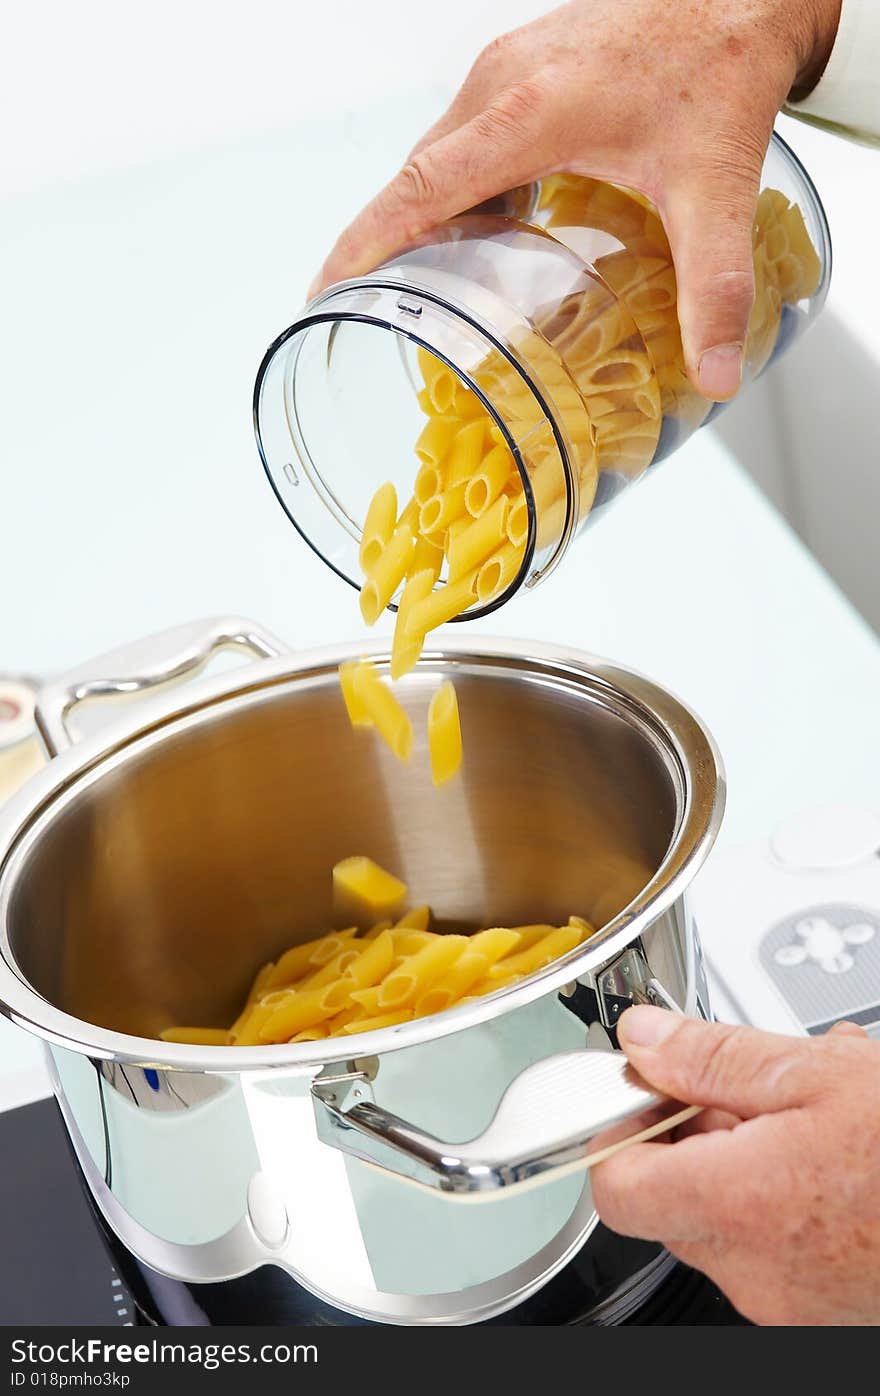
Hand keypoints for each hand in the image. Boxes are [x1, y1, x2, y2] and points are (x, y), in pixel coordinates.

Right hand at [311, 0, 840, 399]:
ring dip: (427, 214)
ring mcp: (508, 64)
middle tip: (375, 309)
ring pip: (441, 152)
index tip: (326, 292)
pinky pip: (467, 133)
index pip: (419, 187)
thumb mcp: (717, 187)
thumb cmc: (723, 66)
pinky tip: (490, 227)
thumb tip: (716, 373)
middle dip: (386, 243)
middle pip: (418, 174)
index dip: (365, 245)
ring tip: (428, 282)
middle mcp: (502, 81)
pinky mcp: (524, 61)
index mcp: (528, 111)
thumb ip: (716, 286)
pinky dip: (462, 186)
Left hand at [590, 1007, 879, 1323]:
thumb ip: (713, 1058)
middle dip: (698, 1133)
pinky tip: (834, 1153)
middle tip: (748, 1088)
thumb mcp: (818, 1074)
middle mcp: (754, 1271)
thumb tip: (644, 1041)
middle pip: (671, 1198)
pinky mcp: (824, 1309)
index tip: (648, 1088)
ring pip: (725, 1218)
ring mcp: (790, 1300)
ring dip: (749, 1158)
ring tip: (808, 1113)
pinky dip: (786, 1195)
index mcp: (737, 1206)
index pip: (616, 1184)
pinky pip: (774, 1245)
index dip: (621, 1127)